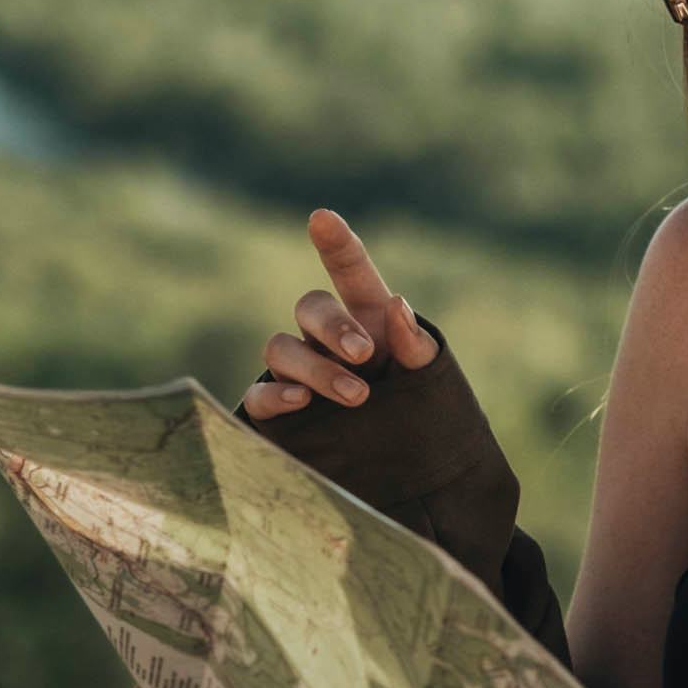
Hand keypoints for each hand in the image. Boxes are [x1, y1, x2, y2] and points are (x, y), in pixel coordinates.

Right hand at [239, 209, 441, 420]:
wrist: (405, 470)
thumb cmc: (416, 412)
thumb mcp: (428, 379)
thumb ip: (417, 346)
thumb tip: (398, 305)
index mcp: (367, 317)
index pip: (349, 270)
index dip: (336, 242)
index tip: (322, 217)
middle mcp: (326, 338)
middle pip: (310, 306)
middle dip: (334, 327)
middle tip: (365, 355)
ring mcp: (297, 371)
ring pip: (281, 347)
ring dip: (317, 368)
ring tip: (358, 396)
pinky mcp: (277, 410)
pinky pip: (259, 392)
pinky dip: (277, 393)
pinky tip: (301, 401)